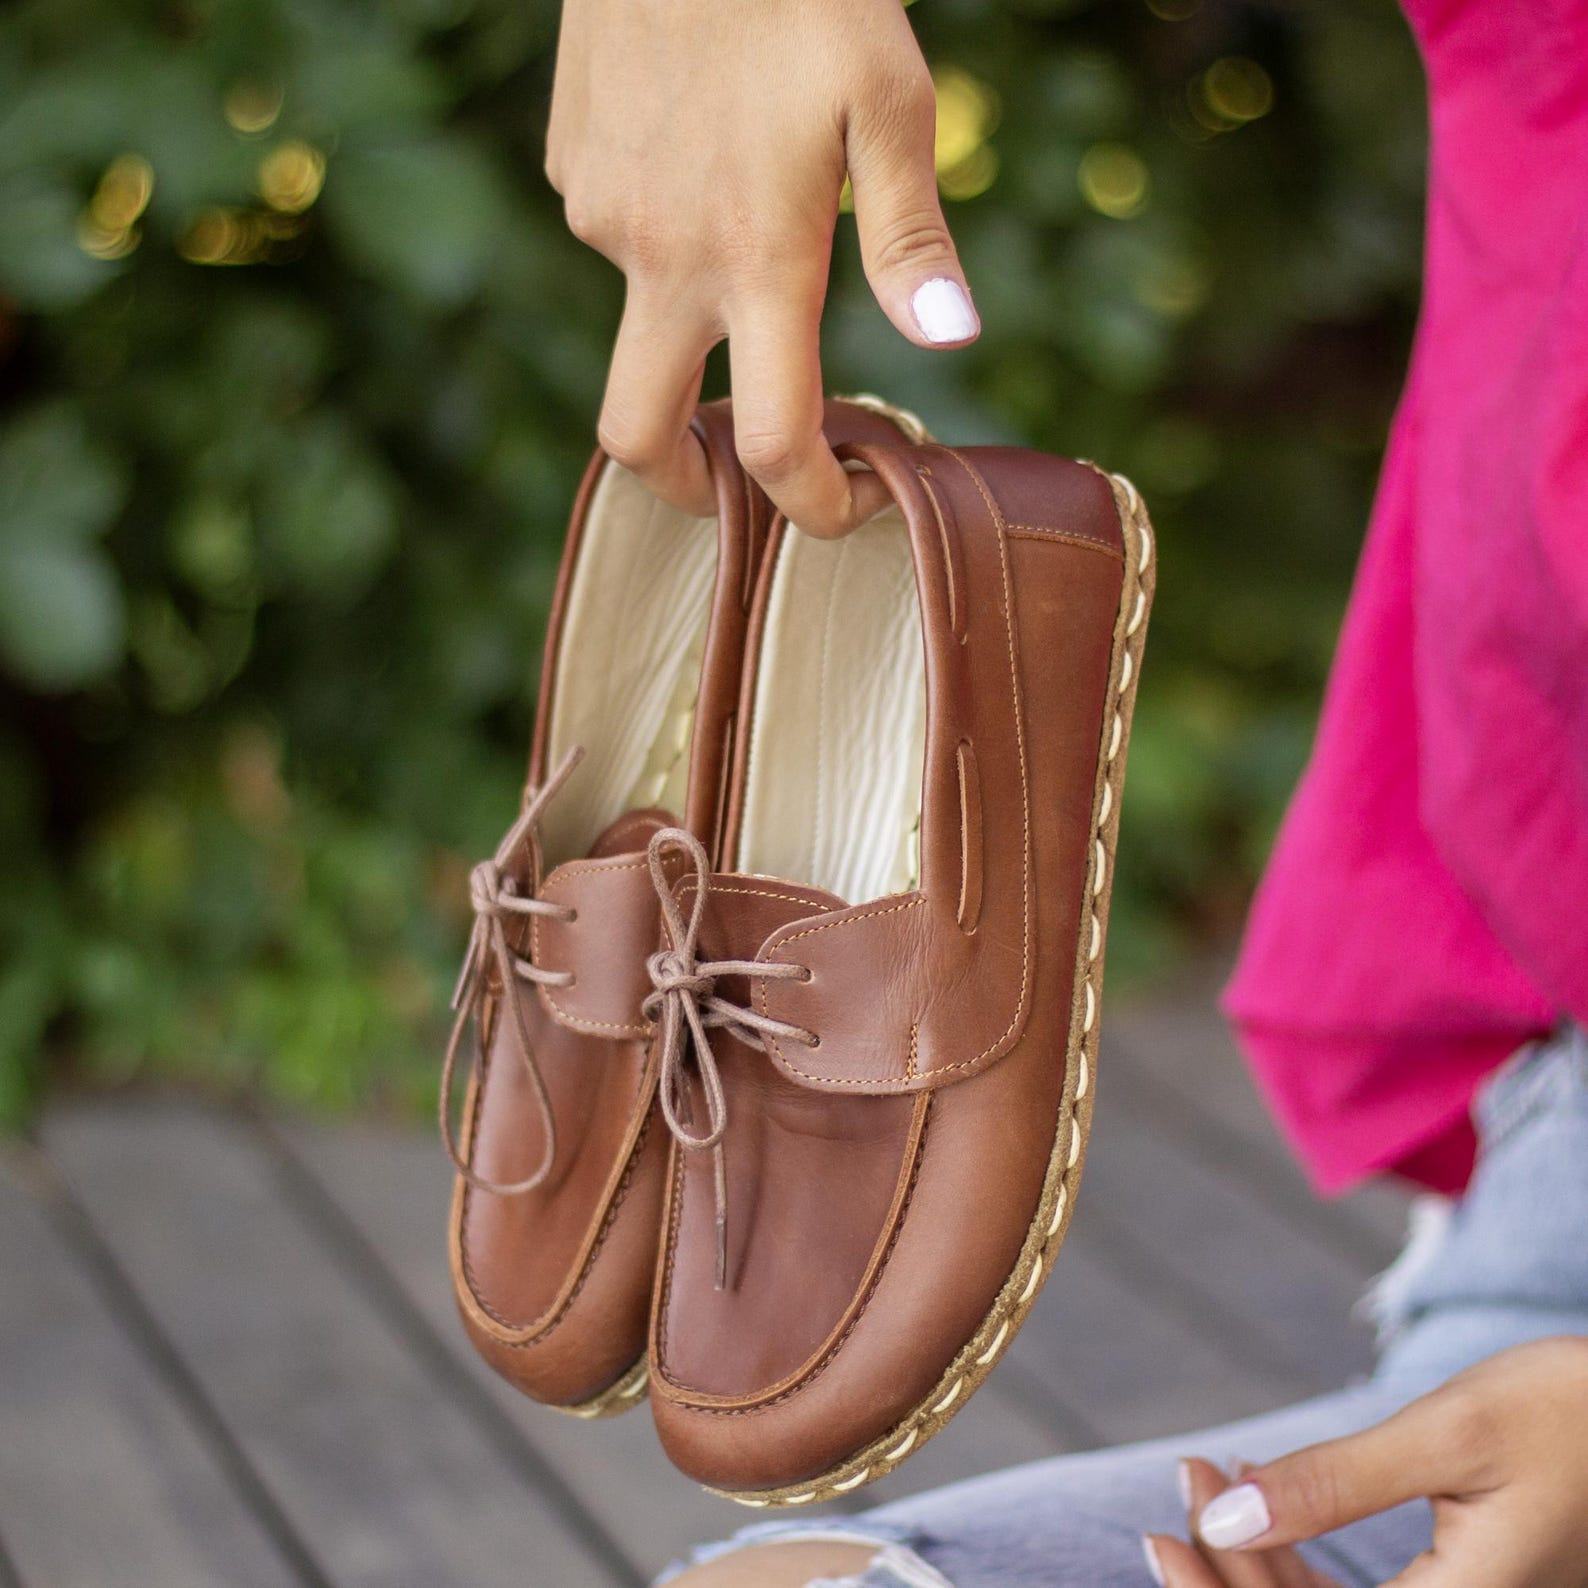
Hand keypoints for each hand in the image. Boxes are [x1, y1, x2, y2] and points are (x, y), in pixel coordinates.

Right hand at [546, 0, 977, 537]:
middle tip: (726, 483)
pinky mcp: (572, 170)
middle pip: (636, 433)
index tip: (839, 512)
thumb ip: (911, 236)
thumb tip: (950, 340)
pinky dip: (662, 228)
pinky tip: (700, 152)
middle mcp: (665, 258)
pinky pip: (618, 232)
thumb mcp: (888, 100)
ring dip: (691, 309)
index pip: (774, 440)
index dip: (810, 504)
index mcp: (757, 258)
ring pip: (641, 312)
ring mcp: (605, 216)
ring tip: (747, 207)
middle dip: (682, 483)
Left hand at [1145, 1338, 1587, 1587]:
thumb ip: (1334, 1485)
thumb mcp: (1444, 1436)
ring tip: (1211, 1471)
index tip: (1162, 1535)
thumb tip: (1227, 1521)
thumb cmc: (1565, 1409)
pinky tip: (1264, 1489)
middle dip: (1232, 1562)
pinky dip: (1305, 1548)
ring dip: (1261, 1551)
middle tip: (1188, 1476)